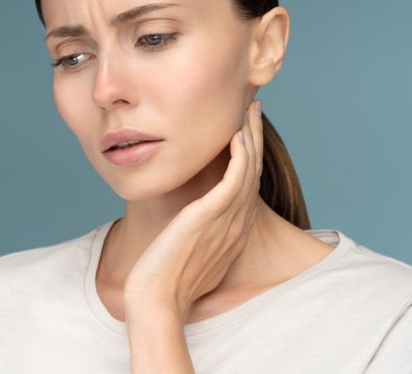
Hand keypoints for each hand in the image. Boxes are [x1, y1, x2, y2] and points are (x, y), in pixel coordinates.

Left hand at [122, 99, 263, 320]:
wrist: (156, 301)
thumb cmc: (166, 281)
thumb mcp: (191, 253)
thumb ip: (199, 234)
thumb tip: (190, 222)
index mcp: (234, 232)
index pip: (248, 185)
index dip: (250, 155)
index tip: (246, 131)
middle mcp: (237, 225)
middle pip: (253, 171)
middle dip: (255, 137)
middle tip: (253, 109)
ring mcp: (227, 222)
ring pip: (248, 170)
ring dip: (250, 137)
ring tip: (248, 110)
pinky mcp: (209, 217)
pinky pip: (234, 180)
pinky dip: (239, 156)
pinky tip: (237, 135)